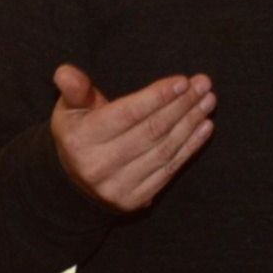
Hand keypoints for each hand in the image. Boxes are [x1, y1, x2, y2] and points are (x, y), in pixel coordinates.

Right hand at [50, 64, 215, 212]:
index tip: (183, 80)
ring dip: (191, 123)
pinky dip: (190, 147)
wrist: (74, 183)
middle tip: (203, 85)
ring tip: (208, 101)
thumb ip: (74, 89)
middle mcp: (98, 166)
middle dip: (182, 105)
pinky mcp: (135, 199)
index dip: (157, 97)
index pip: (127, 114)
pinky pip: (169, 169)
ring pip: (163, 150)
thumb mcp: (69, 109)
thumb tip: (65, 72)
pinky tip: (204, 127)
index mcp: (80, 139)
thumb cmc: (79, 132)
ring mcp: (118, 186)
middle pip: (151, 131)